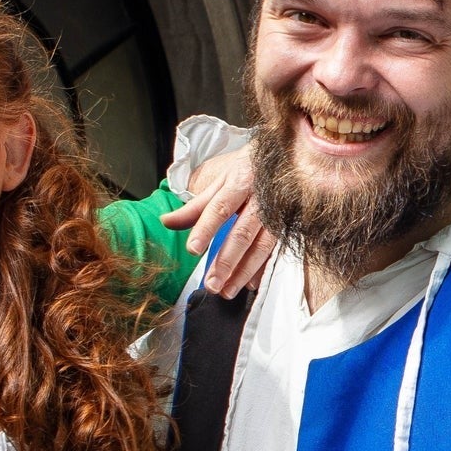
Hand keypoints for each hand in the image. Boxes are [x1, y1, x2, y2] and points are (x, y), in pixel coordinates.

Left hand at [160, 142, 272, 295]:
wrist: (281, 160)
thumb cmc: (243, 172)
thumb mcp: (217, 182)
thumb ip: (194, 206)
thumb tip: (165, 222)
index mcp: (239, 183)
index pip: (219, 208)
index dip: (206, 229)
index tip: (193, 250)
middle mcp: (259, 199)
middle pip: (242, 233)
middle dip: (226, 261)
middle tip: (211, 284)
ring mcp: (276, 213)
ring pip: (261, 246)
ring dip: (244, 272)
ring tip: (226, 291)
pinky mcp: (286, 226)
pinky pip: (274, 251)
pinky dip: (262, 269)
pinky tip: (250, 285)